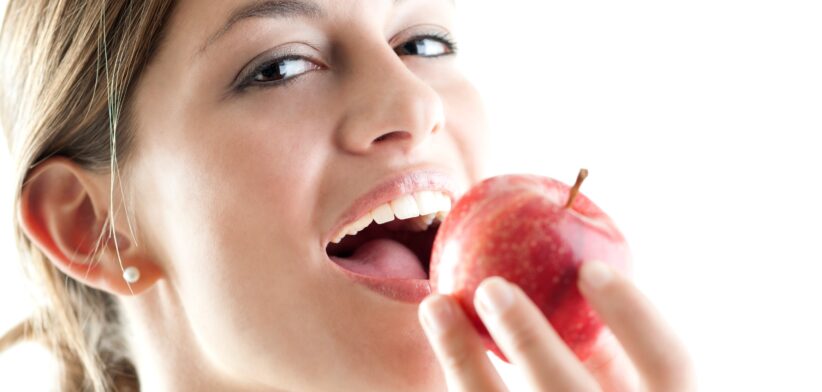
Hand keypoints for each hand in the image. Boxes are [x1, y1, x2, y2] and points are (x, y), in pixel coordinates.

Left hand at [418, 261, 695, 391]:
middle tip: (491, 286)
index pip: (670, 366)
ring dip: (463, 359)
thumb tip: (573, 279)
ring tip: (435, 305)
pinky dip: (457, 376)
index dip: (634, 315)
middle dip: (529, 340)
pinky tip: (436, 343)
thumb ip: (606, 357)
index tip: (590, 266)